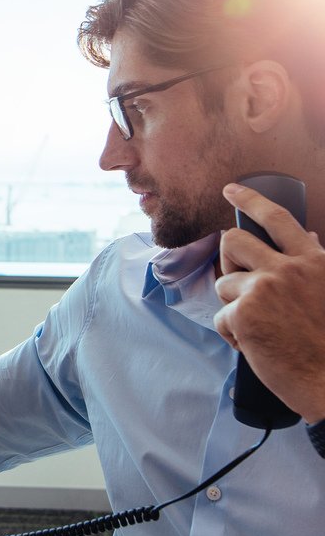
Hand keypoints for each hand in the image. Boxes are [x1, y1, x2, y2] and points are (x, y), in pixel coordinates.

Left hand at [214, 182, 324, 423]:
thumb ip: (314, 263)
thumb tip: (307, 237)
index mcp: (313, 260)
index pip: (277, 218)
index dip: (250, 199)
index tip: (231, 190)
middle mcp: (287, 268)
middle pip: (234, 242)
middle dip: (228, 259)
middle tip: (238, 280)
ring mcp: (263, 289)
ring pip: (225, 284)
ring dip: (235, 306)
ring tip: (261, 327)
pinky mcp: (243, 314)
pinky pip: (221, 317)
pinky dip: (234, 334)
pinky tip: (257, 345)